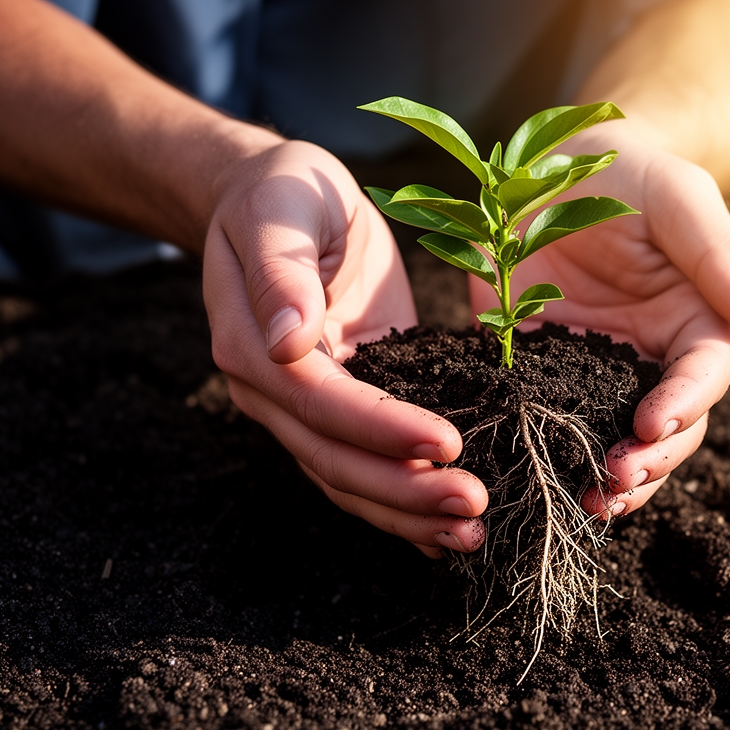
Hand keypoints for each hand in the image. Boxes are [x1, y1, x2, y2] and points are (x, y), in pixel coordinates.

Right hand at [203, 139, 487, 556]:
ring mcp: (307, 407)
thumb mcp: (279, 209)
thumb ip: (279, 270)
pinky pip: (367, 465)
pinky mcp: (345, 404)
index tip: (446, 442)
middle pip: (335, 460)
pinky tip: (442, 533)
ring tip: (473, 533)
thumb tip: (289, 339)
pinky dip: (403, 502)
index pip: (320, 403)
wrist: (275, 201)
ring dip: (409, 514)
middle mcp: (274, 391)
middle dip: (406, 491)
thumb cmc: (280, 195)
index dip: (381, 430)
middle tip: (476, 507)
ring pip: (350, 480)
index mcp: (253, 345)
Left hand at [469, 127, 729, 517]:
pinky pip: (546, 417)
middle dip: (647, 460)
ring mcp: (593, 369)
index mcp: (693, 325)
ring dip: (605, 477)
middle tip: (613, 481)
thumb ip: (719, 256)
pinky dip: (545, 449)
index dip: (682, 406)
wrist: (558, 167)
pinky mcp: (540, 367)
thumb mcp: (678, 200)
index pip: (702, 378)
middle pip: (665, 428)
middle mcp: (649, 359)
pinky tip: (529, 471)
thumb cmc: (632, 175)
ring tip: (585, 502)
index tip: (650, 422)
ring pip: (611, 439)